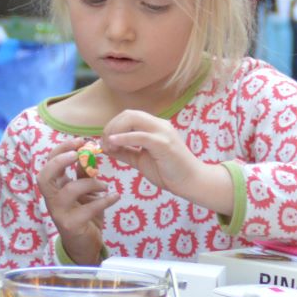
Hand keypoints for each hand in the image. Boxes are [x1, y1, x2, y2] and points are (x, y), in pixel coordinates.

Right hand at [37, 138, 118, 264]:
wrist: (85, 244)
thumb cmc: (83, 214)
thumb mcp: (84, 192)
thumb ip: (83, 174)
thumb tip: (88, 153)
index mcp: (54, 187)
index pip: (48, 163)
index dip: (61, 150)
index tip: (80, 141)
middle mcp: (52, 199)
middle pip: (44, 176)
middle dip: (60, 161)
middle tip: (79, 154)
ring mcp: (60, 212)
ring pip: (69, 190)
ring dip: (91, 183)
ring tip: (105, 186)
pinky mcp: (71, 225)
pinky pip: (87, 209)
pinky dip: (104, 201)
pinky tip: (115, 197)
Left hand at [102, 110, 232, 215]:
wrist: (191, 182)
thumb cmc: (168, 172)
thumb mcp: (141, 159)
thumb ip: (125, 152)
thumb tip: (106, 147)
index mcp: (154, 126)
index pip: (129, 116)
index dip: (113, 126)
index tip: (104, 143)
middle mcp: (159, 125)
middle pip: (128, 114)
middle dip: (111, 127)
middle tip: (104, 144)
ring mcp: (162, 132)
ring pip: (133, 119)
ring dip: (115, 131)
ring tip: (108, 146)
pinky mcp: (163, 143)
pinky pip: (140, 136)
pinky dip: (123, 138)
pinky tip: (113, 144)